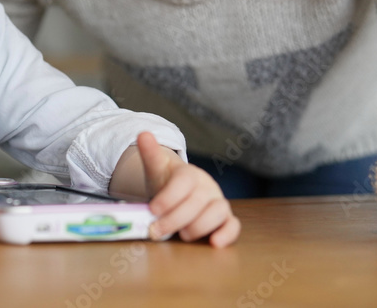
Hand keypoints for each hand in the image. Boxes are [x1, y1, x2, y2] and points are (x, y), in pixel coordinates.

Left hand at [138, 131, 239, 247]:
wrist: (177, 193)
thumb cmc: (166, 182)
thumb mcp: (156, 168)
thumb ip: (150, 153)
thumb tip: (143, 133)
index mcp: (190, 173)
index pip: (183, 182)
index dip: (168, 197)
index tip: (152, 209)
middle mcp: (207, 186)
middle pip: (197, 201)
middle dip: (176, 218)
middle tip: (157, 230)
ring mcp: (218, 202)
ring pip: (218, 212)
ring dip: (199, 226)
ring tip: (182, 235)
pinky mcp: (225, 219)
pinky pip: (233, 225)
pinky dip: (227, 234)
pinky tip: (214, 243)